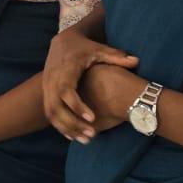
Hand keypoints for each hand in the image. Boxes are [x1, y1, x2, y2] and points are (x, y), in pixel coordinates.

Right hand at [42, 27, 138, 141]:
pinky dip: (60, 126)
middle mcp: (52, 79)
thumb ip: (116, 57)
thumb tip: (136, 61)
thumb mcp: (98, 49)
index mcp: (65, 68)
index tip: (93, 118)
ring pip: (51, 113)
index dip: (77, 106)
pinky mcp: (46, 92)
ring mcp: (47, 86)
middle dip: (72, 123)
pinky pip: (49, 113)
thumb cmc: (83, 48)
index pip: (66, 90)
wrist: (62, 42)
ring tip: (85, 140)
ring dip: (66, 128)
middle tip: (91, 135)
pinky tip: (74, 136)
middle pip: (55, 106)